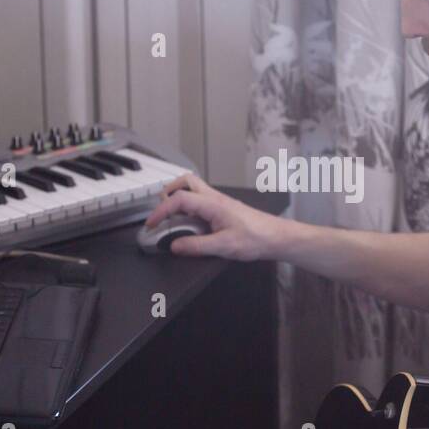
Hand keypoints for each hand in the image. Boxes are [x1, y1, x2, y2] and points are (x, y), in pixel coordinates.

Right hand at [144, 173, 286, 260]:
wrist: (277, 237)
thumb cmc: (257, 238)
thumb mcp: (224, 246)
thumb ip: (197, 246)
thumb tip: (174, 246)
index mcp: (212, 204)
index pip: (178, 199)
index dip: (160, 210)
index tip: (151, 224)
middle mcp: (214, 198)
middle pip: (185, 181)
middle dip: (168, 194)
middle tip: (161, 213)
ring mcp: (219, 202)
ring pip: (193, 189)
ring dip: (178, 199)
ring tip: (172, 219)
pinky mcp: (223, 209)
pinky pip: (200, 201)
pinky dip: (189, 208)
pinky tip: (190, 225)